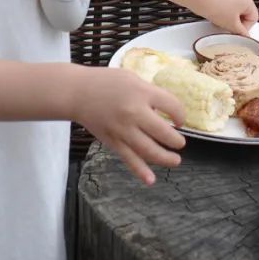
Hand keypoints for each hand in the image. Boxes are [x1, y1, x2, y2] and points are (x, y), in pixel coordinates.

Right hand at [73, 68, 186, 187]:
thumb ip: (149, 93)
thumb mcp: (132, 79)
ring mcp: (123, 130)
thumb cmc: (106, 82)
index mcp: (142, 93)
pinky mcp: (113, 142)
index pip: (171, 106)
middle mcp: (134, 113)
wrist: (78, 93)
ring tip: (176, 161)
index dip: (180, 114)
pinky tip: (151, 180)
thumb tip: (165, 110)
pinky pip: (129, 159)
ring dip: (165, 158)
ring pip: (149, 150)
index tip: (180, 120)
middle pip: (163, 132)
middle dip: (176, 141)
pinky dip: (140, 171)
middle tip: (180, 143)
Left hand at [192, 0, 258, 35]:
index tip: (237, 33)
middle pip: (244, 14)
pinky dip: (223, 14)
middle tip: (228, 29)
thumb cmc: (217, 8)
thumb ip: (241, 32)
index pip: (253, 18)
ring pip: (235, 12)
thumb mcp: (232, 24)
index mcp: (248, 0)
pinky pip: (227, 7)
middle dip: (236, 23)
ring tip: (220, 24)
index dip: (245, 28)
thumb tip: (246, 36)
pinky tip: (216, 18)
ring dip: (229, 20)